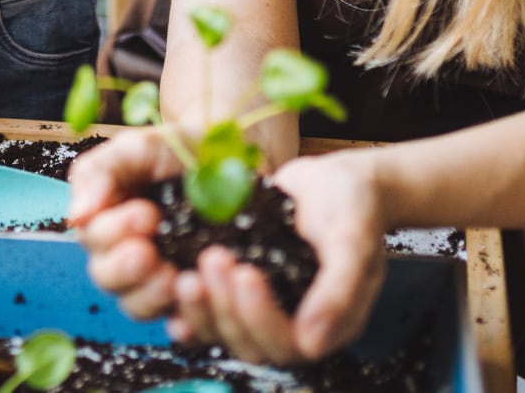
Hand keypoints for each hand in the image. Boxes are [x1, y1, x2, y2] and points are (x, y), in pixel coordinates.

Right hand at [67, 129, 186, 320]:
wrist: (229, 158)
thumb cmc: (176, 149)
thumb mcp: (135, 148)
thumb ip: (100, 174)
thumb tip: (75, 215)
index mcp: (104, 219)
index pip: (92, 239)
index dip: (113, 233)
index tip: (147, 214)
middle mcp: (124, 254)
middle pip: (108, 279)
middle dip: (125, 269)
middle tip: (149, 253)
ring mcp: (157, 277)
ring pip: (137, 306)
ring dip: (151, 296)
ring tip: (174, 277)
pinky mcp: (192, 294)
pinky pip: (181, 320)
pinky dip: (183, 320)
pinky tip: (192, 305)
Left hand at [168, 151, 388, 364]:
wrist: (336, 180)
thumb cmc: (353, 206)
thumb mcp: (352, 239)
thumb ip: (339, 289)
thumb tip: (314, 342)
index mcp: (328, 324)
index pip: (286, 343)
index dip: (260, 316)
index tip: (246, 272)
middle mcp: (292, 324)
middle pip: (248, 342)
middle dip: (225, 304)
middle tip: (213, 258)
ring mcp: (263, 307)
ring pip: (222, 330)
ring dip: (201, 305)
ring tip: (189, 268)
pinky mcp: (236, 288)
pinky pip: (208, 308)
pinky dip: (187, 302)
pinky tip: (171, 281)